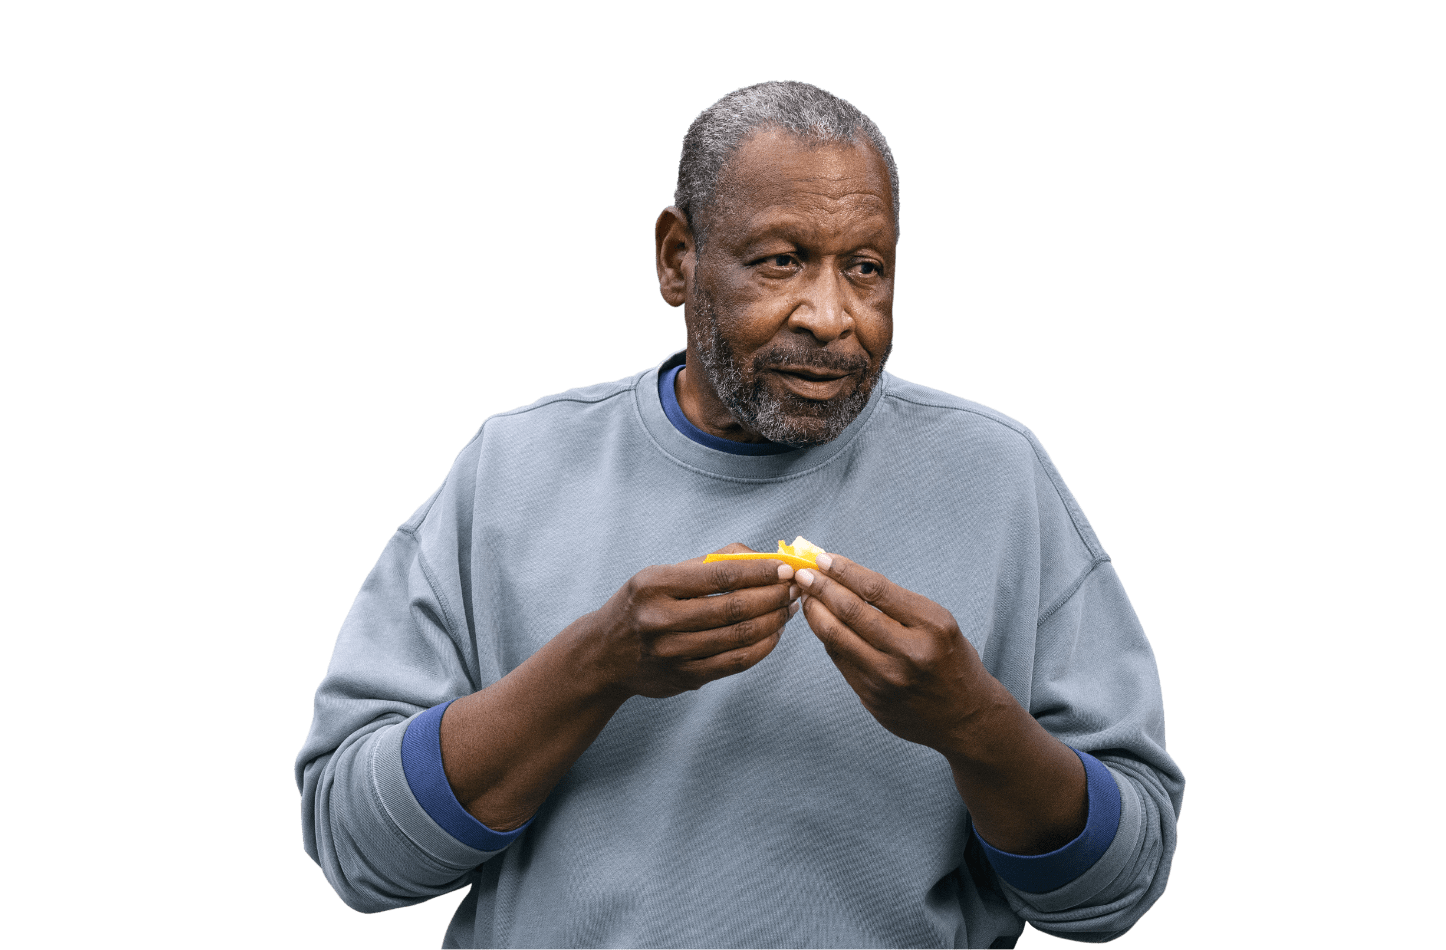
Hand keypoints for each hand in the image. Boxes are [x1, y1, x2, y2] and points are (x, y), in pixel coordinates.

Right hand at [589, 544, 800, 699]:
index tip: (785, 567)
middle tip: (795, 588)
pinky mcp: (683, 678)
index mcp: (654, 585)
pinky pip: (735, 662)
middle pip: (733, 608)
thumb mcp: (662, 575)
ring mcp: (671, 653)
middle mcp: (659, 620)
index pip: (719, 575)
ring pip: (739, 637)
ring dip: (773, 621)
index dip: (759, 572)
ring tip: (789, 608)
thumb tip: (761, 555)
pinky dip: (762, 647)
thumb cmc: (644, 604)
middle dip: (773, 596)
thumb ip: (710, 562)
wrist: (604, 654)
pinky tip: (774, 633)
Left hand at [794, 552, 991, 752]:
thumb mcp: (939, 624)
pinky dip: (827, 637)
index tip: (824, 559)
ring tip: (806, 596)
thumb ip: (897, 605)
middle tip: (804, 574)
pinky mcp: (872, 697)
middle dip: (821, 587)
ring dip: (815, 611)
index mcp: (933, 625)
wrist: (966, 717)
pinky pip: (839, 659)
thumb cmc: (951, 661)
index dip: (844, 571)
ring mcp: (888, 678)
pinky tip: (821, 623)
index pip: (876, 589)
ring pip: (836, 636)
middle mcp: (910, 652)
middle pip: (851, 611)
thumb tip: (845, 579)